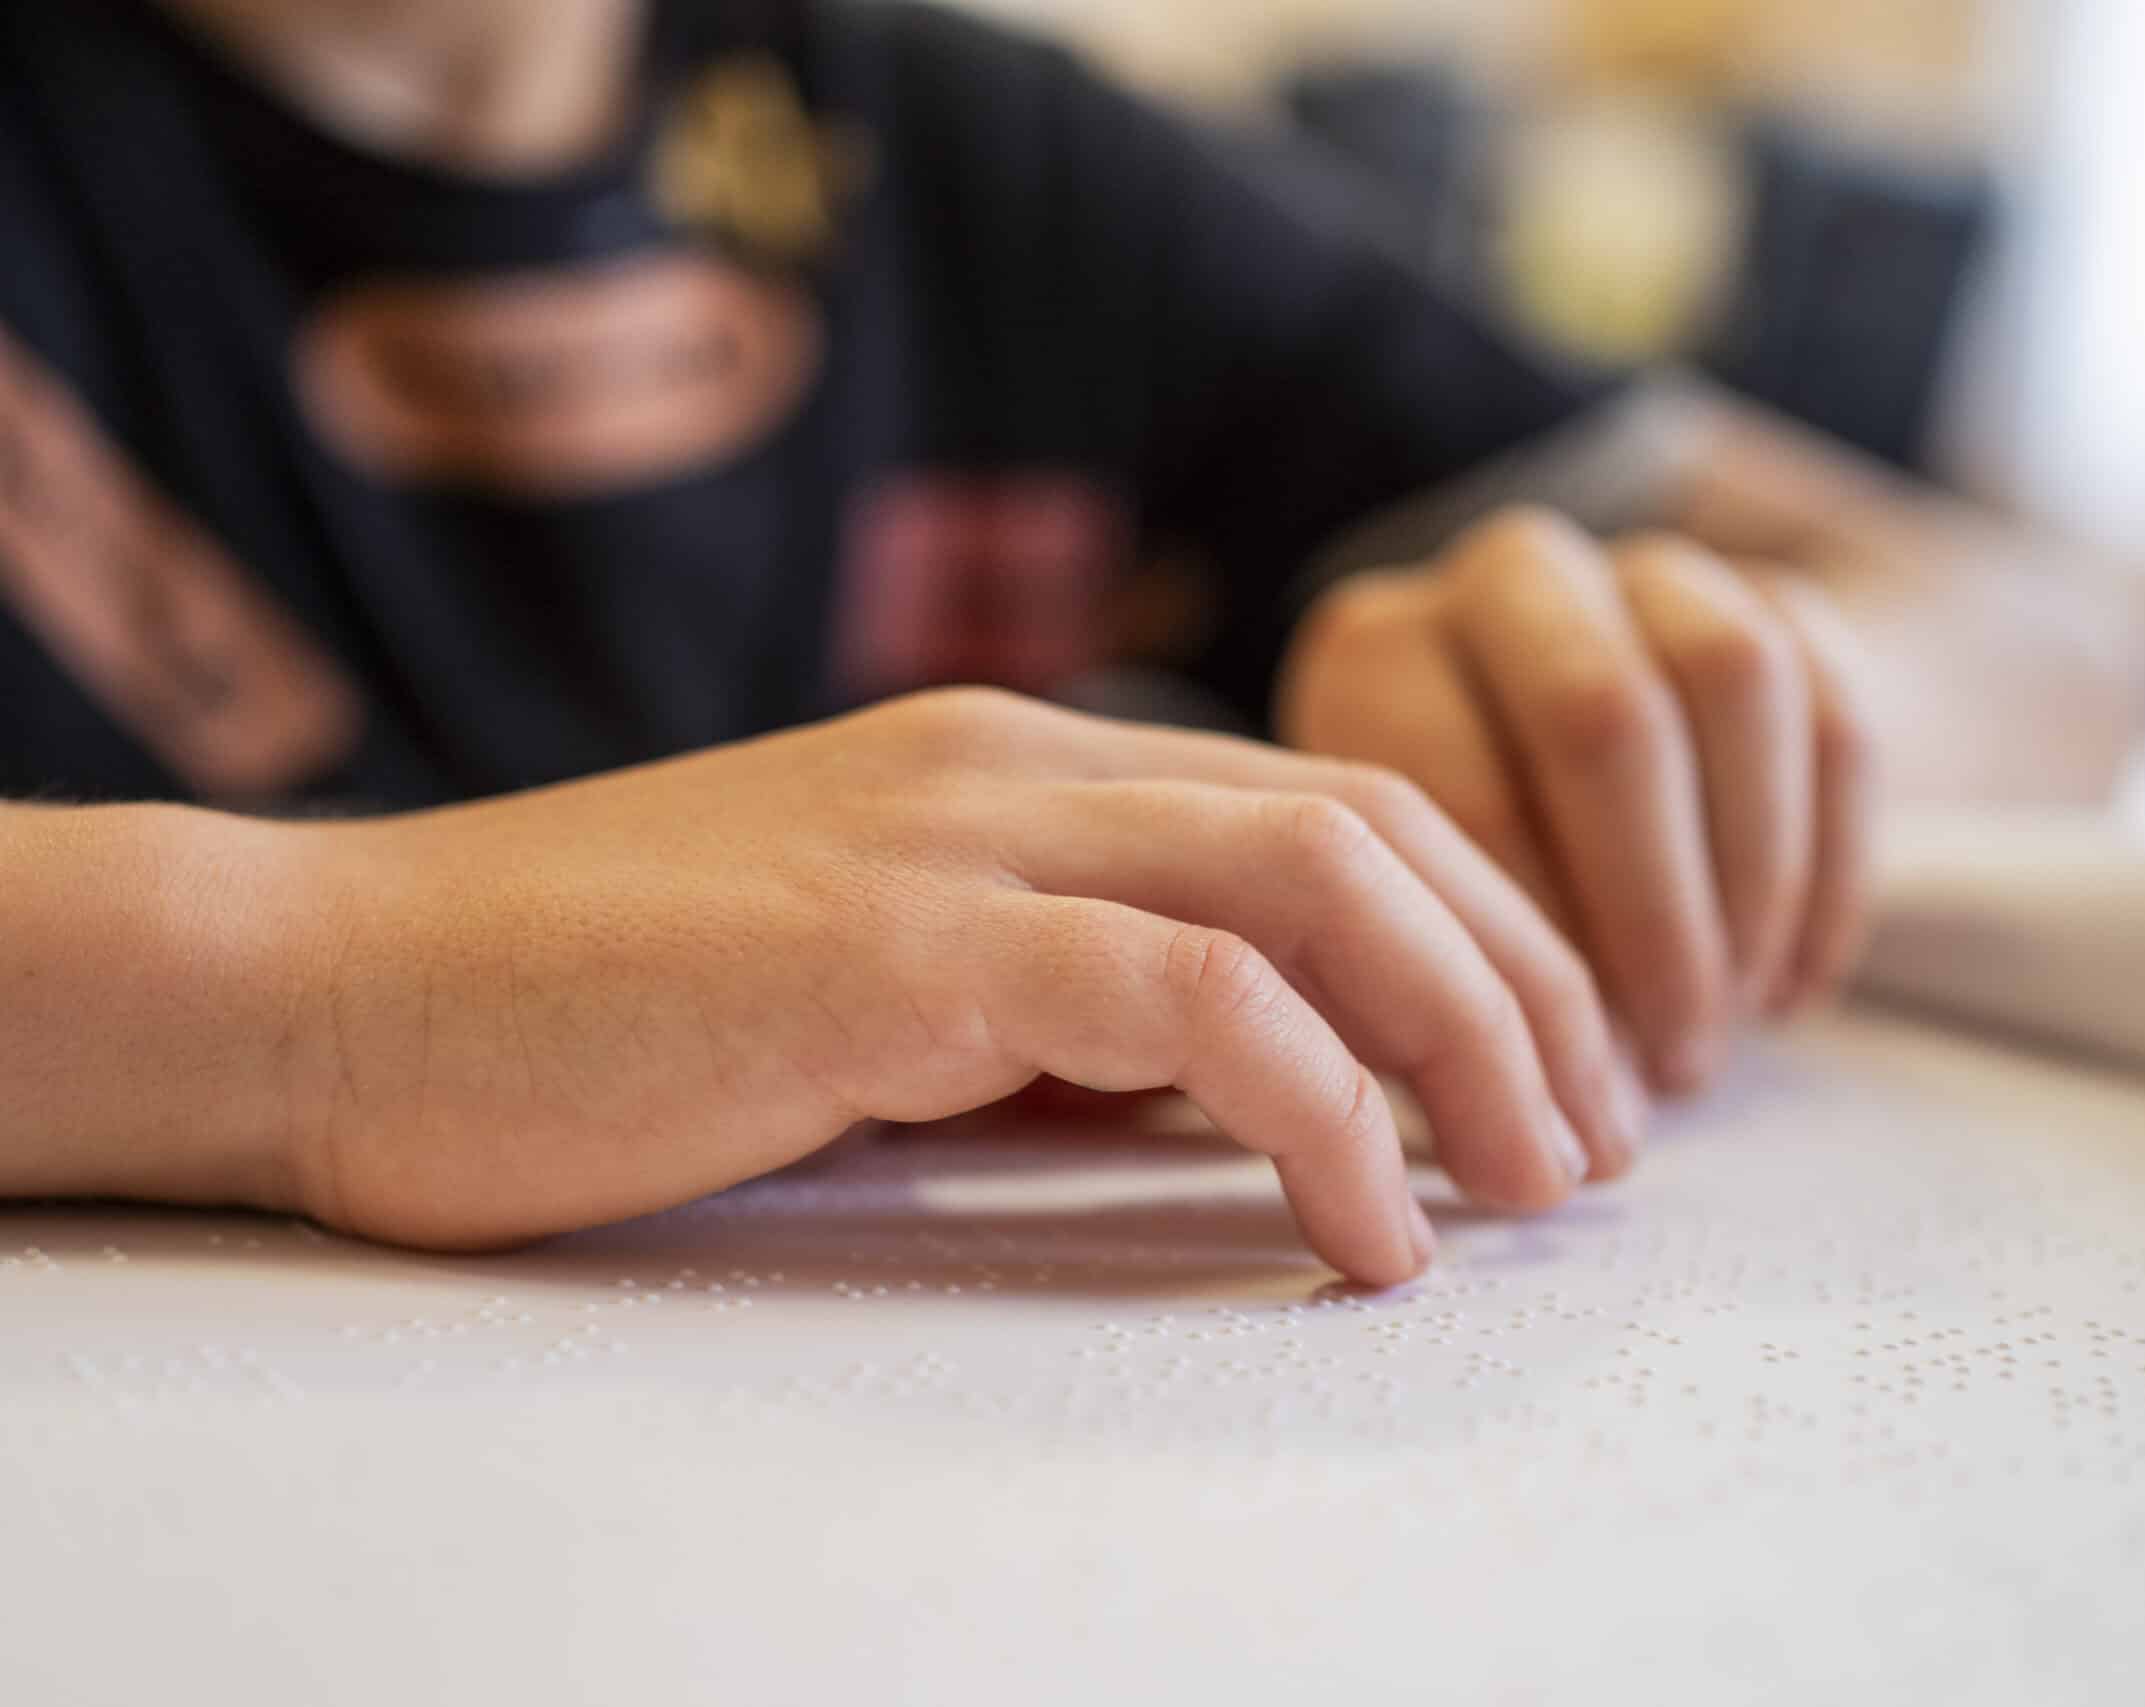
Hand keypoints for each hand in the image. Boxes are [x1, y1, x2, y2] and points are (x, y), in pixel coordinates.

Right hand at [269, 688, 1637, 1285]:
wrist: (344, 989)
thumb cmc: (602, 1020)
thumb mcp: (879, 1002)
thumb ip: (1053, 1017)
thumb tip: (1236, 1099)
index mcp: (1016, 767)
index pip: (1329, 802)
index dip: (1482, 930)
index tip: (1549, 1075)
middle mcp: (1011, 768)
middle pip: (1367, 824)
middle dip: (1525, 980)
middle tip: (1599, 1142)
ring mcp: (953, 839)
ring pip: (1315, 880)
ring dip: (1468, 1037)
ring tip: (1535, 1189)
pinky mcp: (892, 947)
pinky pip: (1185, 1000)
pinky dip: (1319, 1109)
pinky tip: (1368, 1228)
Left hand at [1278, 509, 1875, 1100]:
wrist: (1591, 754)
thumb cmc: (1462, 882)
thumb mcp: (1400, 913)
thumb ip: (1435, 974)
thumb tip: (1532, 1111)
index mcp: (1379, 651)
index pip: (1461, 786)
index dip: (1525, 948)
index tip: (1564, 1079)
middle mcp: (1506, 577)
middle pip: (1604, 717)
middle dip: (1655, 915)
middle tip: (1675, 1065)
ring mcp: (1650, 569)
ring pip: (1734, 685)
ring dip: (1750, 880)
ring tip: (1734, 1019)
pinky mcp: (1782, 593)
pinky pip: (1838, 713)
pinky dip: (1831, 870)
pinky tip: (1800, 987)